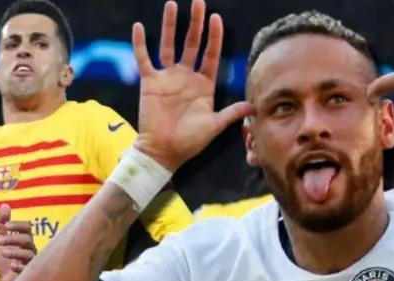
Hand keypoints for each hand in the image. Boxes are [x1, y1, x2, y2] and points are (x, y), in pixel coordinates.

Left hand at [0, 204, 35, 280]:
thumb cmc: (4, 261)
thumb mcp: (0, 241)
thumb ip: (2, 225)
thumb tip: (5, 205)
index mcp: (24, 241)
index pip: (27, 228)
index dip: (18, 225)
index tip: (7, 226)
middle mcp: (30, 250)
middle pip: (27, 239)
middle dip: (12, 239)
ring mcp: (31, 263)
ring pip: (29, 254)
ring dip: (15, 251)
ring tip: (3, 253)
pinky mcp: (29, 275)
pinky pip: (29, 269)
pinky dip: (20, 266)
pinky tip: (11, 265)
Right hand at [131, 0, 252, 171]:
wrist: (163, 153)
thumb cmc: (189, 142)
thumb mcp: (214, 126)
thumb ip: (232, 113)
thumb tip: (254, 106)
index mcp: (204, 85)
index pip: (211, 54)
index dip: (214, 37)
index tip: (216, 18)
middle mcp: (186, 77)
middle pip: (192, 43)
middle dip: (196, 23)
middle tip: (199, 2)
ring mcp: (167, 78)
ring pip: (168, 45)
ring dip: (170, 25)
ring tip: (172, 4)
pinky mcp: (150, 83)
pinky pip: (144, 59)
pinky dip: (140, 43)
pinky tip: (139, 27)